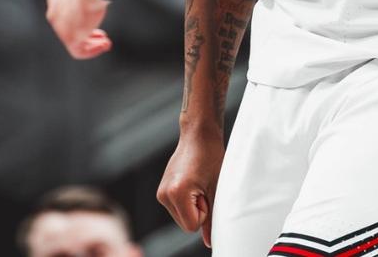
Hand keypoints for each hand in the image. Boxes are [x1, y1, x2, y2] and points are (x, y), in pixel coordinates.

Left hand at [45, 0, 111, 58]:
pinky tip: (104, 46)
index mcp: (55, 1)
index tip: (95, 20)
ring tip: (106, 43)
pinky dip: (93, 51)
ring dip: (92, 44)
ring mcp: (60, 29)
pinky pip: (79, 52)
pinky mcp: (69, 39)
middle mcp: (54, 16)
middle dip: (87, 33)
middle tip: (102, 35)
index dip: (82, 19)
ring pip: (75, 42)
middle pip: (70, 30)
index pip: (66, 15)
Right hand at [157, 125, 224, 246]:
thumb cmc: (211, 157)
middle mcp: (164, 194)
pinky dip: (186, 201)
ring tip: (198, 183)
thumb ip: (212, 218)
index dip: (204, 211)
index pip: (192, 226)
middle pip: (185, 223)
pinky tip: (191, 182)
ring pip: (181, 217)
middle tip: (203, 186)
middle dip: (198, 210)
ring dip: (192, 206)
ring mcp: (160, 192)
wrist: (198, 135)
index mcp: (176, 193)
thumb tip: (208, 242)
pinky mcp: (161, 190)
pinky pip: (177, 208)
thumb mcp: (217, 188)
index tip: (206, 191)